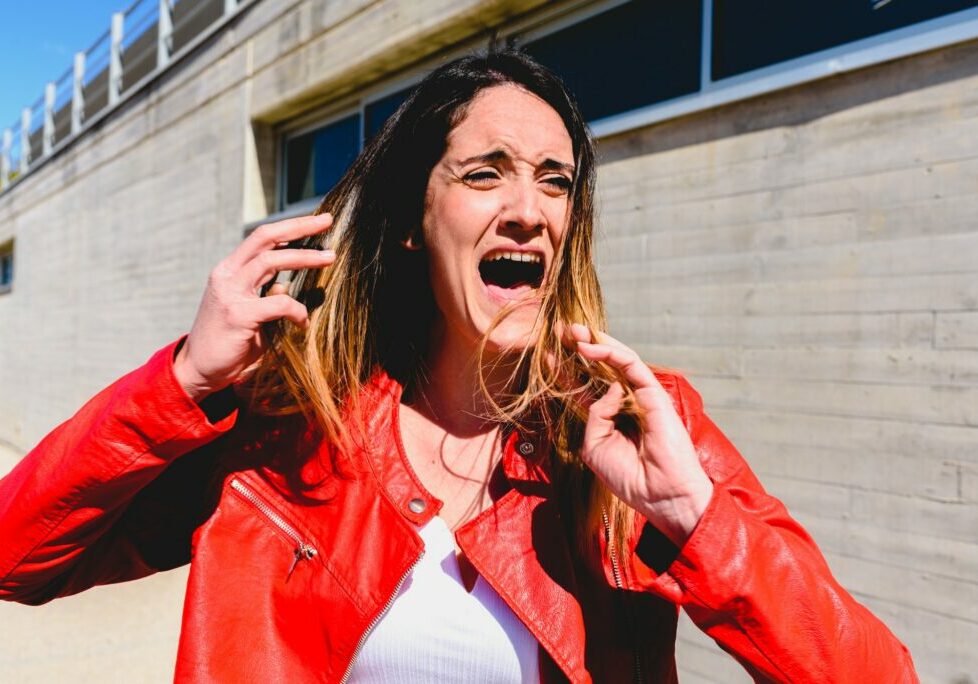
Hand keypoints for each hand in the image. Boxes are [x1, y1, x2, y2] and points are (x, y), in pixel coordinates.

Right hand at [173, 213, 335, 400]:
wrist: (199, 370)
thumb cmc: (228, 342)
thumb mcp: (249, 312)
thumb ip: (265, 295)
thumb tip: (286, 284)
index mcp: (230, 271)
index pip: (262, 238)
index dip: (290, 226)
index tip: (318, 222)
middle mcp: (227, 275)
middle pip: (265, 237)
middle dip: (298, 226)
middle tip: (327, 221)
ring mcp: (230, 293)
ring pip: (271, 260)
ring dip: (304, 257)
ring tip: (329, 258)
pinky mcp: (238, 315)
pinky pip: (278, 303)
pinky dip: (297, 310)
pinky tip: (303, 323)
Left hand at [571, 324, 713, 546]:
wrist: (658, 494)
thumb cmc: (628, 477)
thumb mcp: (595, 446)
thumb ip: (594, 416)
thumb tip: (608, 390)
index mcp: (608, 419)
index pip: (584, 388)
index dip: (565, 371)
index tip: (546, 355)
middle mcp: (624, 404)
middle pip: (599, 369)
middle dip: (579, 348)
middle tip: (559, 331)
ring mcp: (641, 397)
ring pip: (616, 361)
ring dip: (594, 343)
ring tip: (571, 331)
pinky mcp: (654, 394)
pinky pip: (632, 365)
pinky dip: (610, 354)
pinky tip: (588, 349)